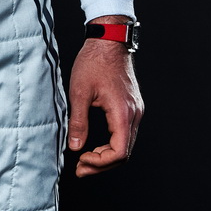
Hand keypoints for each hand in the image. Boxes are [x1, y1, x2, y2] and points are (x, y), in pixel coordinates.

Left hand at [66, 20, 143, 177]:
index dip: (100, 163)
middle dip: (101, 165)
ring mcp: (136, 110)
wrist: (109, 40)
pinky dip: (111, 145)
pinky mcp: (133, 107)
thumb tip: (75, 148)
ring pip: (126, 145)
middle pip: (124, 153)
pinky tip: (95, 146)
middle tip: (79, 169)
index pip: (119, 152)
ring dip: (106, 157)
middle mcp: (134, 114)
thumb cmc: (94, 62)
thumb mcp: (79, 92)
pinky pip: (125, 134)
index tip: (81, 161)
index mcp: (122, 112)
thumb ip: (78, 122)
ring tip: (85, 160)